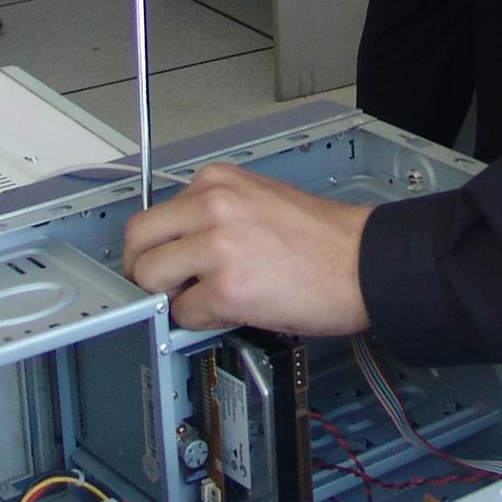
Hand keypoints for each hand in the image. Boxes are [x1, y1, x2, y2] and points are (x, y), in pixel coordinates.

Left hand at [123, 164, 373, 335]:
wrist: (364, 263)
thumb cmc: (323, 239)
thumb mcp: (258, 201)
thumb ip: (213, 215)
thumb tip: (180, 246)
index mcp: (218, 181)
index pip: (154, 213)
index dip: (159, 245)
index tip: (167, 261)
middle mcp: (211, 205)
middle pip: (137, 242)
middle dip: (145, 271)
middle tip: (166, 288)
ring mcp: (216, 247)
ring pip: (150, 278)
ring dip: (170, 297)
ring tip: (204, 298)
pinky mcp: (225, 289)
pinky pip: (183, 314)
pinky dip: (201, 320)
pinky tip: (232, 310)